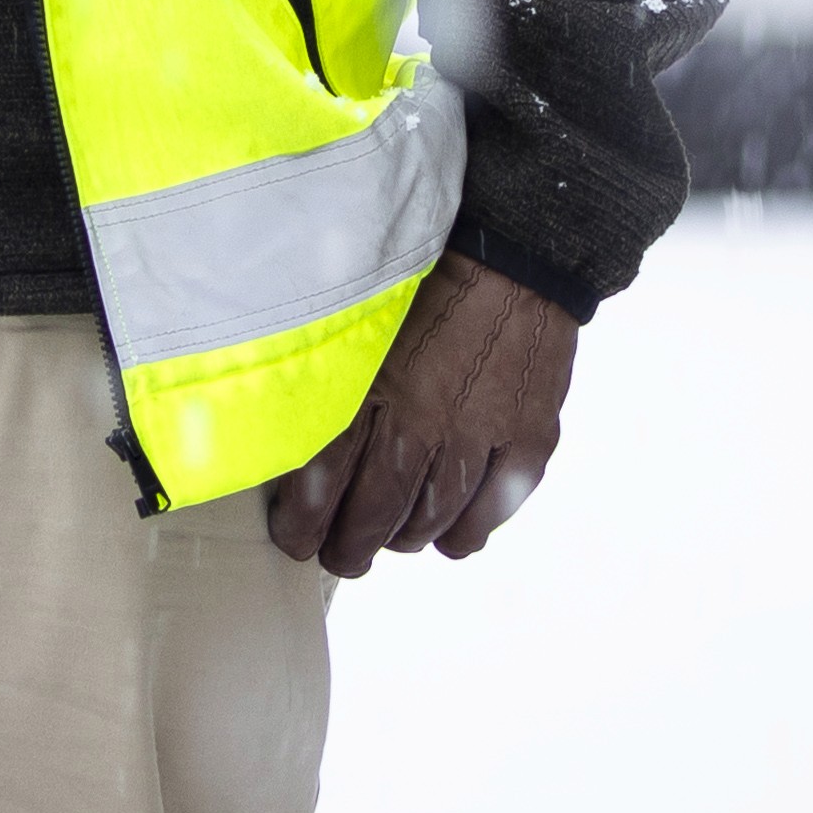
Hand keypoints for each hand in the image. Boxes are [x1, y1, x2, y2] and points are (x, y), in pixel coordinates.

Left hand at [262, 251, 572, 579]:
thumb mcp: (361, 315)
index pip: (324, 478)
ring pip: (432, 518)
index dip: (304, 522)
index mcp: (372, 384)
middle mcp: (423, 419)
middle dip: (350, 547)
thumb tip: (285, 419)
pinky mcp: (527, 439)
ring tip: (389, 541)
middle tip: (339, 557)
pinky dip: (466, 532)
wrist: (515, 254)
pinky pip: (490, 509)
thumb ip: (330, 369)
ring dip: (404, 538)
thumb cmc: (427, 278)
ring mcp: (480, 434)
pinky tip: (450, 537)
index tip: (294, 538)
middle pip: (377, 511)